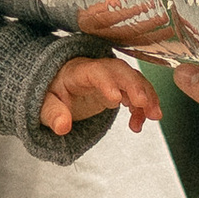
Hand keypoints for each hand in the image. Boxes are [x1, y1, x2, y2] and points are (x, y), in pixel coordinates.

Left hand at [41, 50, 161, 136]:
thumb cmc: (51, 92)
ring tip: (154, 116)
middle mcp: (97, 71)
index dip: (107, 82)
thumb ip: (53, 115)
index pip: (94, 71)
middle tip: (145, 104)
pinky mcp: (118, 88)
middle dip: (135, 86)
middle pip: (120, 71)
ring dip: (147, 96)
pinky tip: (139, 122)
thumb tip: (62, 126)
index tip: (116, 99)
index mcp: (77, 71)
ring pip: (133, 80)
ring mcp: (110, 78)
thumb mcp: (44, 105)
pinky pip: (136, 93)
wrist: (56, 89)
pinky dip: (143, 107)